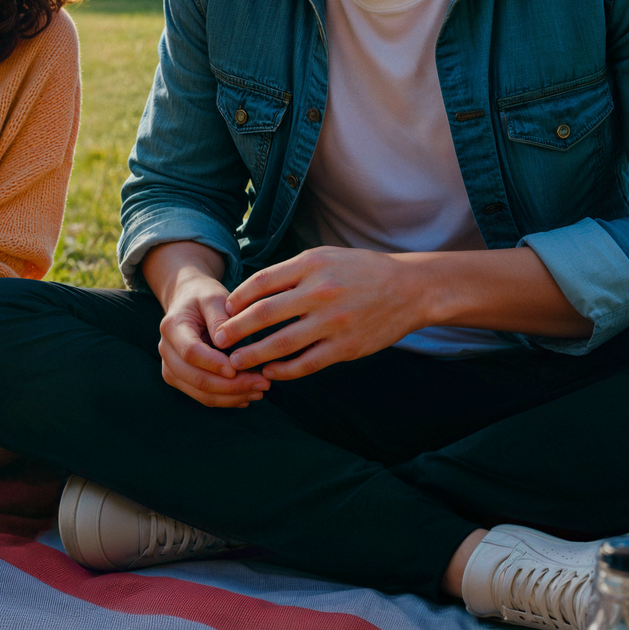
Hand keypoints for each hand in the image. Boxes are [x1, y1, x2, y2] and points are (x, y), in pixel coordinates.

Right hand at [156, 270, 269, 407]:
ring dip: (232, 397)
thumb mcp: (214, 296)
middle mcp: (166, 350)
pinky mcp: (181, 379)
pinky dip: (227, 400)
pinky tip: (248, 395)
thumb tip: (226, 343)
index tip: (240, 368)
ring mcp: (171, 368)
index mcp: (172, 327)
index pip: (191, 352)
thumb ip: (220, 318)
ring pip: (201, 393)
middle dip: (231, 386)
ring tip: (260, 390)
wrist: (187, 301)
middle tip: (264, 383)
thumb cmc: (204, 297)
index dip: (214, 364)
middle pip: (196, 378)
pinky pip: (203, 396)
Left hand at [214, 247, 428, 380]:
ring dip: (252, 355)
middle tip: (217, 340)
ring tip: (234, 362)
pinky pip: (306, 363)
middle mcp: (320, 292)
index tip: (224, 311)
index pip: (261, 283)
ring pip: (281, 343)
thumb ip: (291, 271)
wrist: (410, 289)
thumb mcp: (326, 257)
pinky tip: (270, 372)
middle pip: (263, 314)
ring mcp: (333, 322)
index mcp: (311, 265)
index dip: (237, 299)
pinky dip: (284, 370)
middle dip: (235, 329)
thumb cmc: (361, 271)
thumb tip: (251, 291)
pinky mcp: (346, 347)